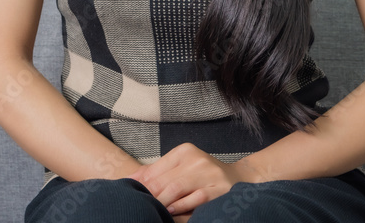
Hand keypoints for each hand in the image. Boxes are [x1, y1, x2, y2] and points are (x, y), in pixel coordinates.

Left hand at [125, 142, 262, 220]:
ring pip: (176, 189)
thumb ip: (157, 173)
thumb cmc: (202, 175)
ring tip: (152, 210)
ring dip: (162, 202)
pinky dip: (180, 207)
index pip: (156, 169)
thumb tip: (129, 179)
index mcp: (184, 151)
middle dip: (149, 195)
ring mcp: (207, 173)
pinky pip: (194, 200)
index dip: (141, 183)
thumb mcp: (181, 168)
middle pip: (164, 180)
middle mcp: (196, 159)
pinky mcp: (217, 189)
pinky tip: (170, 212)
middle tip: (138, 205)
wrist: (237, 179)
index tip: (127, 192)